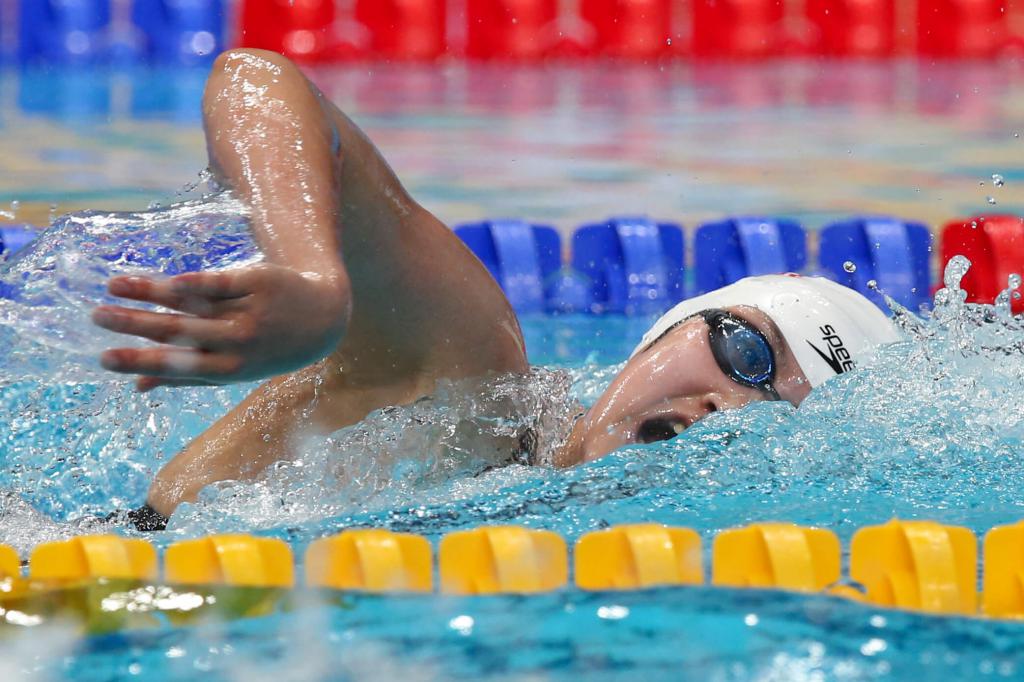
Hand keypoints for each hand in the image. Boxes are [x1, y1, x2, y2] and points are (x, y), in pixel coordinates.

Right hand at [92, 264, 350, 390]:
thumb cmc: (267, 347)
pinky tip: (165, 281)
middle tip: (97, 317)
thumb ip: (187, 375)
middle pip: (181, 333)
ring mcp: (250, 311)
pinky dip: (193, 283)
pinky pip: (221, 283)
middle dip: (136, 326)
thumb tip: (137, 388)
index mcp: (230, 368)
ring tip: (113, 287)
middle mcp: (239, 342)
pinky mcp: (259, 282)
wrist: (323, 317)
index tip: (105, 359)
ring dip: (151, 295)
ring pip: (194, 304)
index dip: (143, 363)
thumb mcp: (233, 368)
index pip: (179, 366)